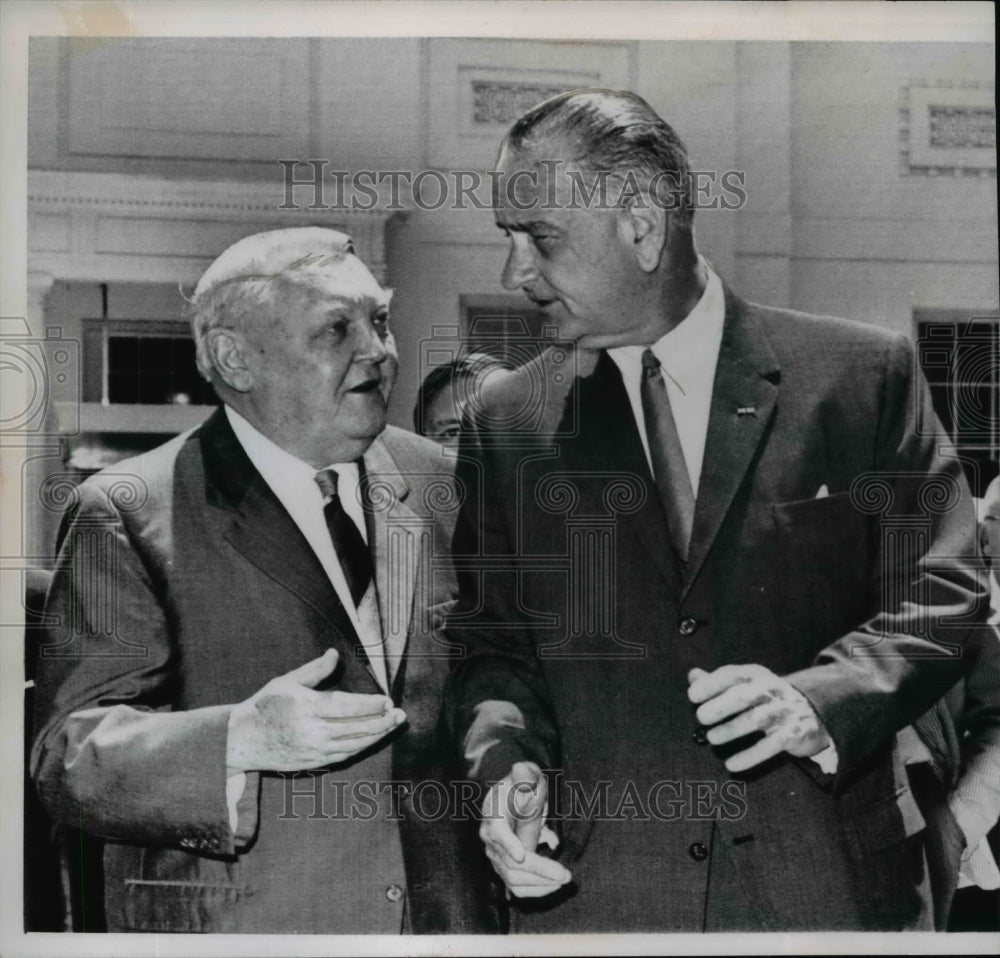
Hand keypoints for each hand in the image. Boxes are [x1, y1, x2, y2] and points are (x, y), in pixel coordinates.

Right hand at [226, 649, 404, 773]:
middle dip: (381, 722)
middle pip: (355, 728)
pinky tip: (374, 738)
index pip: (346, 708)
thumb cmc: (265, 705)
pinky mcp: (314, 763)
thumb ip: (315, 670)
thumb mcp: (287, 681)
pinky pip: (344, 756)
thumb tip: (334, 654)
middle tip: (400, 714)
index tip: (388, 701)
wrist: (243, 740)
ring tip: (393, 724)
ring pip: (354, 744)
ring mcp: (314, 751)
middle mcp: (312, 732)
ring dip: (377, 735)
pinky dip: (362, 747)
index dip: (370, 706)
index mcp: (306, 708)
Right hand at [480, 761, 570, 897]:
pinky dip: (534, 890)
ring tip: (562, 881)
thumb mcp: (524, 774)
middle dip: (538, 870)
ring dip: (539, 884)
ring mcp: (496, 855)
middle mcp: (491, 839)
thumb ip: (525, 775)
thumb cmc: (519, 785)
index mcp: (493, 814)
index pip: (498, 832)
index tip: (522, 854)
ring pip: (513, 879)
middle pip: (510, 862)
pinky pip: (516, 886)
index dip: (509, 844)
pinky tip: (553, 885)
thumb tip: (522, 772)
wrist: (511, 796)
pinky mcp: (505, 867)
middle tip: (564, 874)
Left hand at [687, 664, 831, 773]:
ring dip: (732, 729)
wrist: (813, 714)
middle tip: (701, 717)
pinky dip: (750, 756)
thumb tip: (692, 676)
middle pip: (744, 695)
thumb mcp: (746, 685)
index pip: (732, 674)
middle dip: (721, 705)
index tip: (692, 695)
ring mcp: (784, 712)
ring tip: (712, 738)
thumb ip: (718, 682)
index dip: (712, 684)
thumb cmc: (766, 699)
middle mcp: (772, 690)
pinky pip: (771, 746)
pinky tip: (731, 765)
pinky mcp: (795, 734)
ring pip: (757, 719)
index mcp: (756, 675)